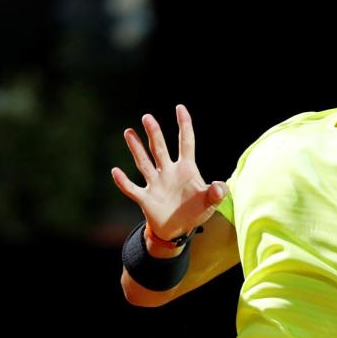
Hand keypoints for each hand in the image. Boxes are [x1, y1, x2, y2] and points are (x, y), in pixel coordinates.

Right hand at [111, 104, 225, 247]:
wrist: (178, 229)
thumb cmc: (196, 211)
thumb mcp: (210, 203)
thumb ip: (217, 193)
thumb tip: (220, 186)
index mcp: (186, 169)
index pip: (185, 143)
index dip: (184, 126)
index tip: (180, 108)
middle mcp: (168, 172)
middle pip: (160, 149)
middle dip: (154, 134)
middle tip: (147, 117)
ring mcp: (155, 184)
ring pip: (144, 163)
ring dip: (136, 149)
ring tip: (129, 132)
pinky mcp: (145, 198)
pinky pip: (132, 188)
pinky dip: (124, 182)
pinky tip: (116, 171)